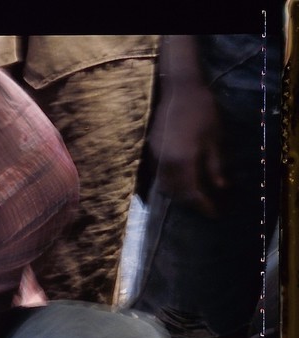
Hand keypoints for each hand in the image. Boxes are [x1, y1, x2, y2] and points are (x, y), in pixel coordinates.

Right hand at [150, 67, 225, 216]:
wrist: (179, 90)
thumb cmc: (202, 110)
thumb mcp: (215, 137)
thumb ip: (215, 165)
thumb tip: (221, 188)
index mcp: (183, 161)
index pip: (193, 192)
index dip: (204, 205)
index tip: (215, 214)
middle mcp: (165, 164)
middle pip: (176, 193)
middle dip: (190, 203)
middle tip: (205, 207)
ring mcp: (154, 159)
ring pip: (164, 186)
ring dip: (177, 195)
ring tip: (192, 197)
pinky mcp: (149, 153)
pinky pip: (157, 176)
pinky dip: (168, 184)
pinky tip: (177, 183)